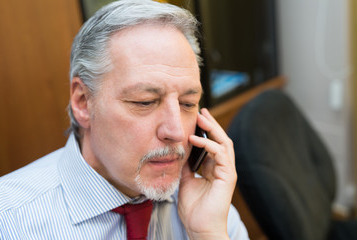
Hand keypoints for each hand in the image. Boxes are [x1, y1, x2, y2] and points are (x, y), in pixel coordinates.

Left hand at [178, 108, 236, 239]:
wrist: (200, 228)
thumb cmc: (194, 209)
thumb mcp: (185, 181)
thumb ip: (186, 166)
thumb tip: (180, 152)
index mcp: (213, 169)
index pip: (212, 144)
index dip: (205, 130)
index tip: (196, 118)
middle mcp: (222, 167)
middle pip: (220, 139)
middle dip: (211, 124)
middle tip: (201, 111)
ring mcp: (226, 171)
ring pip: (224, 143)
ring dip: (212, 129)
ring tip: (201, 117)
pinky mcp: (228, 176)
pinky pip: (220, 154)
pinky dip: (209, 144)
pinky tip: (196, 139)